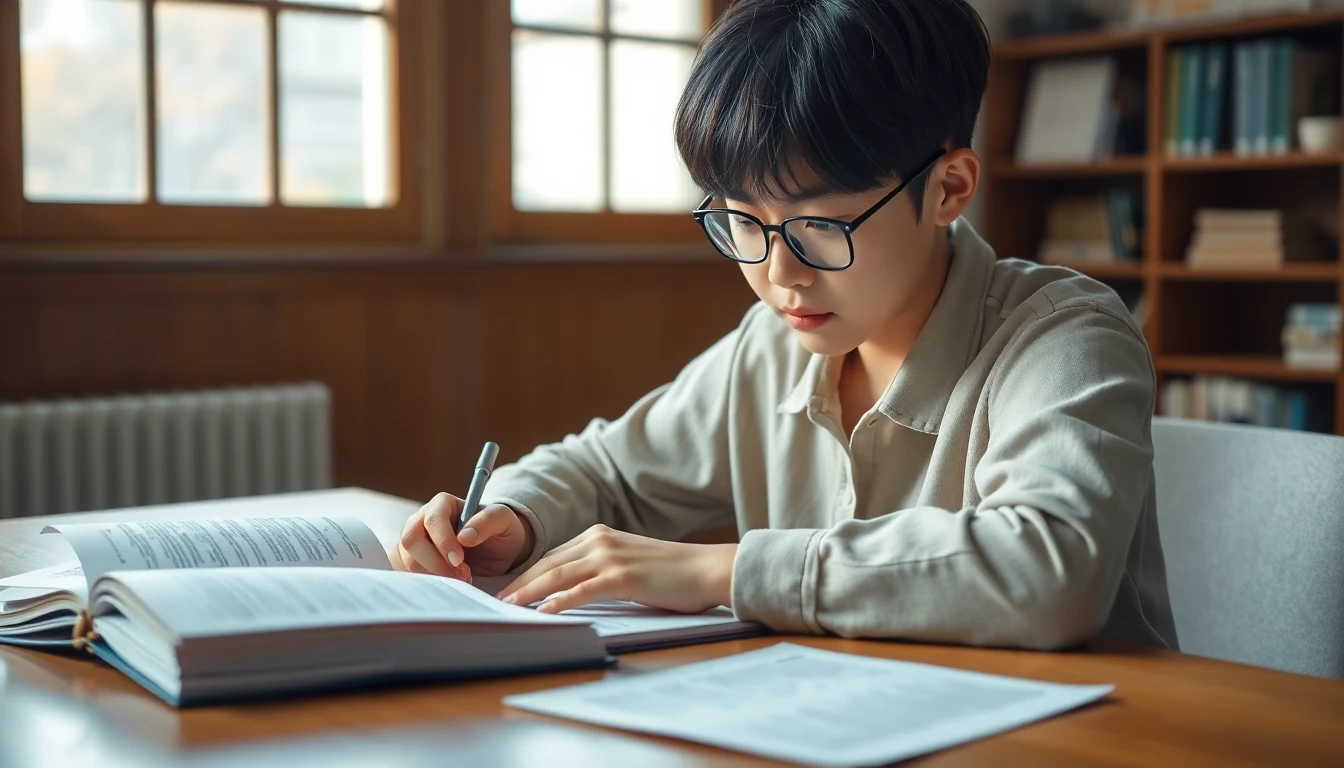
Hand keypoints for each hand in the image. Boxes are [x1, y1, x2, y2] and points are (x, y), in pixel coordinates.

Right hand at [391, 493, 535, 581]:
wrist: (499, 549)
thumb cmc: (500, 529)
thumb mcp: (503, 520)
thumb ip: (487, 521)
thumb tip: (464, 537)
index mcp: (443, 504)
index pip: (432, 520)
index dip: (443, 541)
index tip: (459, 560)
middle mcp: (422, 519)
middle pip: (411, 539)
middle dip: (434, 562)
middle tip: (461, 575)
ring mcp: (415, 541)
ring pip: (407, 558)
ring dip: (432, 574)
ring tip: (460, 579)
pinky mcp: (413, 560)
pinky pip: (408, 572)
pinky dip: (427, 582)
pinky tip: (448, 583)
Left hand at [496, 524, 735, 613]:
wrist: (706, 568)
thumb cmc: (672, 572)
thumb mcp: (629, 562)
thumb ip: (602, 569)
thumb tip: (574, 590)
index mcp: (599, 536)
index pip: (552, 556)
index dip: (527, 573)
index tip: (508, 589)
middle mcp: (600, 540)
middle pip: (548, 563)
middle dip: (520, 583)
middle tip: (498, 602)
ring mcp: (611, 557)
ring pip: (558, 575)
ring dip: (530, 592)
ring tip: (509, 608)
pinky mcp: (623, 576)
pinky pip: (583, 590)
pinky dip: (560, 600)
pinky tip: (544, 612)